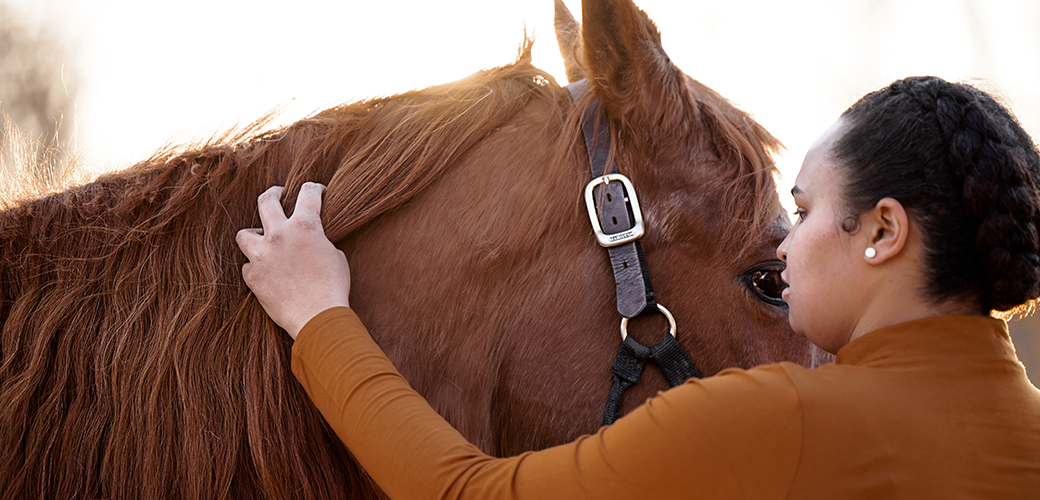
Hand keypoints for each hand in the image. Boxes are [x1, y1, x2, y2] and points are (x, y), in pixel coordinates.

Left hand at [236, 182, 350, 338]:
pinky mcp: (252, 277)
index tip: (317, 191)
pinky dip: (256, 268)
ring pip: (244, 234)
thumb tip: (311, 242)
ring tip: (261, 239)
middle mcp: (279, 235)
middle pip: (265, 201)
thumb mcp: (335, 256)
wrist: (317, 317)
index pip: (307, 193)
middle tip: (277, 193)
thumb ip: (319, 241)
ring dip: (253, 235)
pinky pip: (248, 266)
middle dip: (273, 193)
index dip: (314, 188)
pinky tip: (266, 273)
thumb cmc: (333, 287)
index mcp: (305, 226)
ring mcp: (261, 256)